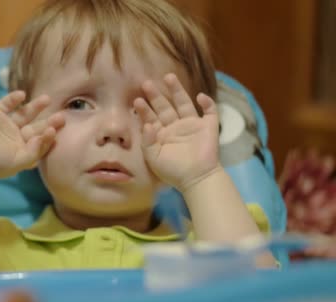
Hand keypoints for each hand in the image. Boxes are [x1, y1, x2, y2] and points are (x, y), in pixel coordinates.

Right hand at [0, 91, 64, 178]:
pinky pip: (6, 104)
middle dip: (49, 121)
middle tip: (62, 116)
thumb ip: (32, 153)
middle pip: (36, 126)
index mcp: (23, 149)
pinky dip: (14, 99)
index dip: (48, 137)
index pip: (40, 142)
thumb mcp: (15, 163)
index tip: (53, 131)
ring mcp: (6, 123)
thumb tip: (44, 138)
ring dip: (36, 106)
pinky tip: (22, 95)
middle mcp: (17, 135)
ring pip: (25, 113)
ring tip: (47, 99)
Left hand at [134, 73, 219, 191]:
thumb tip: (146, 124)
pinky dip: (207, 103)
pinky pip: (210, 112)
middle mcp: (175, 126)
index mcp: (161, 134)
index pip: (151, 117)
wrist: (196, 179)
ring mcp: (192, 125)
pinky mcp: (208, 127)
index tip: (137, 100)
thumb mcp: (153, 158)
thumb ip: (147, 141)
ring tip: (168, 77)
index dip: (144, 109)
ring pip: (184, 103)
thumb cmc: (173, 171)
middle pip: (165, 106)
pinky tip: (199, 96)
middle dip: (156, 95)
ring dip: (177, 90)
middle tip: (146, 83)